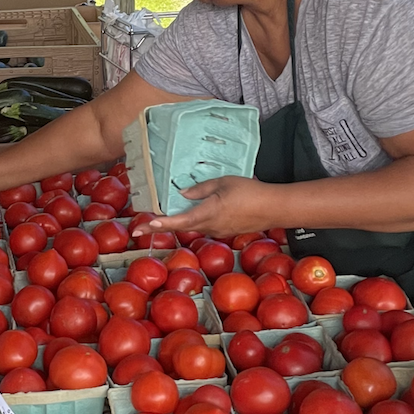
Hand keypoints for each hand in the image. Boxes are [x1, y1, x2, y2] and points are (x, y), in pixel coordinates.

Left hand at [129, 176, 274, 238]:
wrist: (274, 208)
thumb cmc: (250, 192)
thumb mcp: (223, 182)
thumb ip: (201, 189)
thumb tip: (182, 193)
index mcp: (209, 213)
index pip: (181, 220)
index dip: (163, 223)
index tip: (147, 224)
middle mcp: (210, 226)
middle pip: (180, 227)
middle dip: (159, 227)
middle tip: (138, 229)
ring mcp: (218, 230)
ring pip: (192, 226)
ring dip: (176, 223)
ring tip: (158, 219)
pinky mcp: (224, 230)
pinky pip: (204, 225)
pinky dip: (192, 220)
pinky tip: (191, 212)